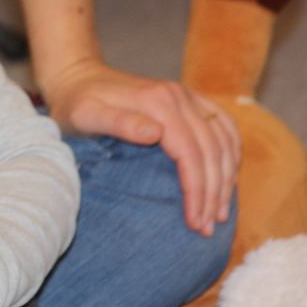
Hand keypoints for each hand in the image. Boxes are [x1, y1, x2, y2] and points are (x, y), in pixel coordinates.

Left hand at [44, 59, 240, 235]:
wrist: (76, 77)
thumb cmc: (75, 103)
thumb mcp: (86, 115)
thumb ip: (118, 123)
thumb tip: (155, 134)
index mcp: (158, 103)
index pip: (190, 153)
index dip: (196, 190)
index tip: (194, 221)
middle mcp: (179, 96)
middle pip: (211, 151)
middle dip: (213, 193)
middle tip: (207, 228)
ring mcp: (187, 96)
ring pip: (224, 139)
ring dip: (226, 178)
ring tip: (219, 213)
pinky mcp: (189, 99)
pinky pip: (223, 125)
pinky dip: (231, 153)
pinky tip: (228, 178)